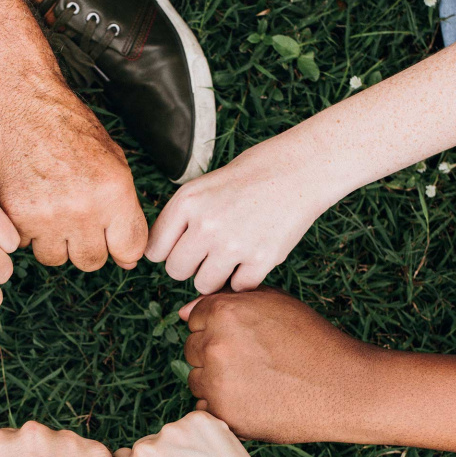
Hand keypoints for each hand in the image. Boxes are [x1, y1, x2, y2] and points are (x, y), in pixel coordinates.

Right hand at [0, 74, 147, 272]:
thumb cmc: (69, 131)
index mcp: (114, 193)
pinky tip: (29, 202)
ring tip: (50, 208)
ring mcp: (46, 217)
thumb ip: (126, 211)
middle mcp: (82, 209)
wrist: (21, 107)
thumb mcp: (114, 162)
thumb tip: (129, 260)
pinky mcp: (15, 218)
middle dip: (86, 246)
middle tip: (75, 218)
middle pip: (91, 261)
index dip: (122, 249)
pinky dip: (26, 231)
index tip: (112, 240)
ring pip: (55, 258)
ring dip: (54, 241)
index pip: (129, 250)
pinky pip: (25, 246)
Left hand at [146, 133, 339, 291]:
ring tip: (232, 254)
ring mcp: (234, 244)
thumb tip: (159, 256)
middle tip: (210, 251)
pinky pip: (238, 287)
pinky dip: (244, 278)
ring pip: (204, 285)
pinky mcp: (262, 259)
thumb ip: (180, 219)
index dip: (168, 252)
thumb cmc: (249, 177)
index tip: (182, 247)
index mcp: (187, 202)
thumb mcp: (203, 187)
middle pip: (176, 271)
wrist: (301, 169)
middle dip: (190, 266)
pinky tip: (253, 257)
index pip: (155, 250)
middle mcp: (206, 224)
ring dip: (215, 276)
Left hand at [180, 289, 379, 442]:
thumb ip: (227, 299)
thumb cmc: (312, 340)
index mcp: (223, 312)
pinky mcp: (222, 414)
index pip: (195, 318)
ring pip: (196, 378)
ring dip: (215, 380)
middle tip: (255, 362)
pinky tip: (253, 400)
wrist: (344, 387)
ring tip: (257, 381)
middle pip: (192, 348)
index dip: (220, 328)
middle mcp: (214, 345)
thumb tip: (184, 312)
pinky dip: (222, 406)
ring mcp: (216, 382)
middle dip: (215, 353)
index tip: (245, 338)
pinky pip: (204, 407)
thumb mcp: (275, 303)